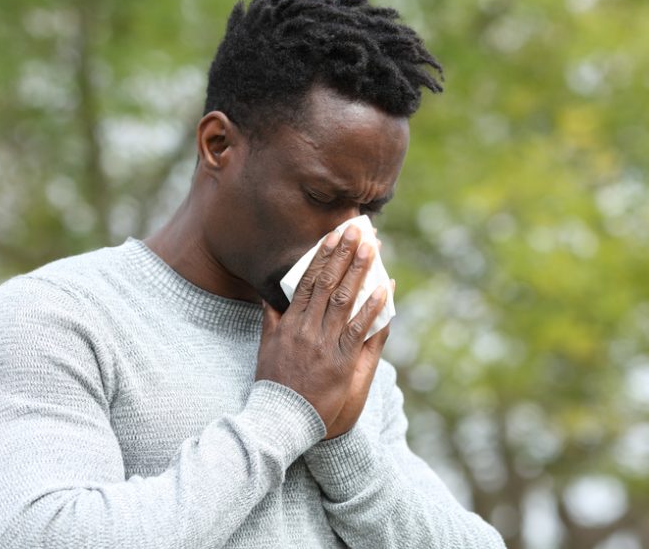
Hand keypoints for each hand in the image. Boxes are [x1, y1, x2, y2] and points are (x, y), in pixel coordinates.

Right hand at [256, 225, 389, 437]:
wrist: (280, 419)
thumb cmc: (274, 385)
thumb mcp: (266, 349)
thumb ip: (271, 321)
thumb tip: (268, 299)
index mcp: (289, 323)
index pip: (308, 281)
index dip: (323, 256)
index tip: (334, 236)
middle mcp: (306, 329)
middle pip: (327, 283)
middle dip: (344, 254)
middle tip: (358, 230)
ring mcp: (324, 344)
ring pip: (343, 300)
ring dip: (359, 271)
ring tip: (372, 248)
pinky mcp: (340, 362)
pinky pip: (358, 329)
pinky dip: (371, 308)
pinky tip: (383, 288)